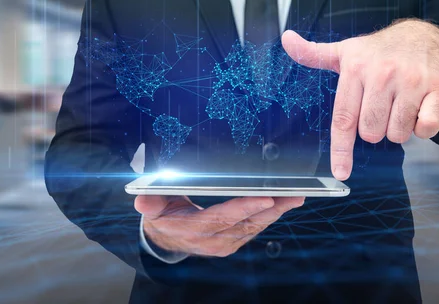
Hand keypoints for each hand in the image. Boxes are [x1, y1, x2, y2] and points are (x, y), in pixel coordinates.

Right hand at [134, 195, 304, 257]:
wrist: (168, 239)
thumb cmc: (164, 216)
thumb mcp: (154, 208)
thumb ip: (150, 202)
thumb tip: (143, 199)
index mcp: (195, 230)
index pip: (223, 218)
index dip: (245, 208)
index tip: (266, 197)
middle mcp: (214, 240)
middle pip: (247, 223)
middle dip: (272, 208)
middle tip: (293, 195)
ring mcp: (227, 243)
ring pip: (256, 226)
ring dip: (277, 212)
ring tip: (296, 197)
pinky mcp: (235, 241)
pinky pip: (256, 228)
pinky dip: (271, 215)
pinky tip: (285, 203)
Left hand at [282, 19, 438, 180]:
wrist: (425, 35)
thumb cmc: (380, 51)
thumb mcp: (346, 51)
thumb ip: (313, 54)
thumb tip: (286, 39)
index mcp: (355, 69)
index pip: (344, 118)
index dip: (341, 149)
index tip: (341, 172)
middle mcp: (382, 75)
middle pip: (371, 132)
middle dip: (374, 129)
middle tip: (380, 108)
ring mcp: (411, 81)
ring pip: (397, 134)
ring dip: (398, 128)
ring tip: (399, 105)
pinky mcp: (437, 88)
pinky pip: (426, 129)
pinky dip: (422, 127)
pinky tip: (419, 109)